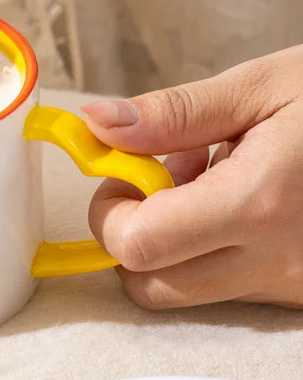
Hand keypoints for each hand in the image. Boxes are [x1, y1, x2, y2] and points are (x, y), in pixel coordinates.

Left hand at [82, 45, 302, 308]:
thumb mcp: (263, 87)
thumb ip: (173, 114)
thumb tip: (97, 124)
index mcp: (259, 204)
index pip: (137, 246)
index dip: (111, 210)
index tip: (122, 171)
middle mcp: (277, 262)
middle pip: (151, 286)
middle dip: (132, 235)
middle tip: (154, 179)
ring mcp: (295, 287)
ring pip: (188, 292)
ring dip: (173, 243)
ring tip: (211, 178)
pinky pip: (232, 289)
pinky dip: (215, 251)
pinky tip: (246, 200)